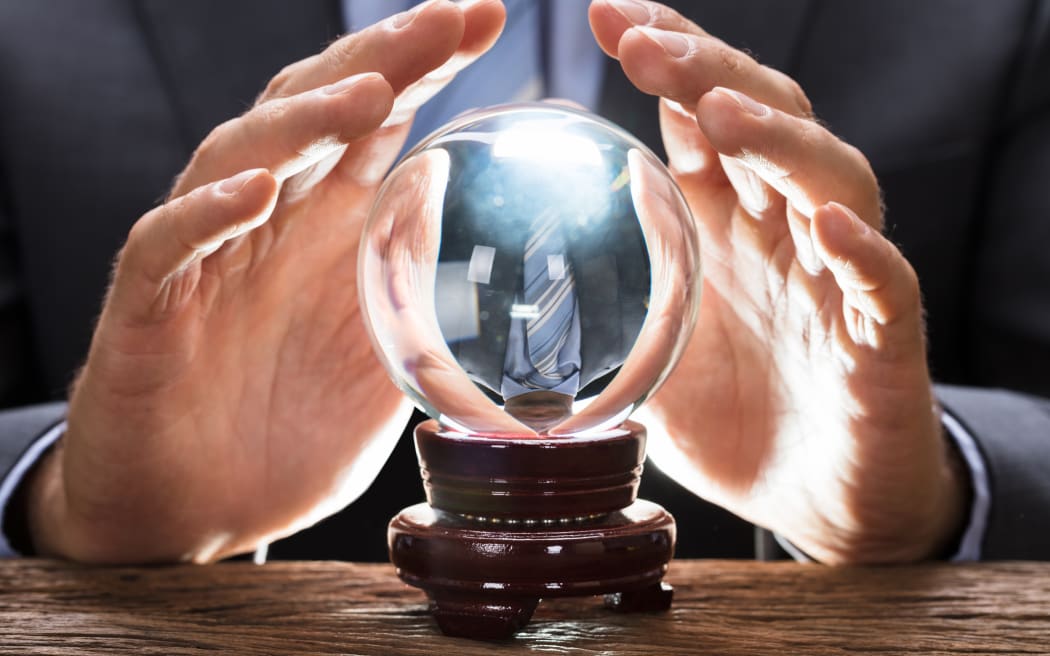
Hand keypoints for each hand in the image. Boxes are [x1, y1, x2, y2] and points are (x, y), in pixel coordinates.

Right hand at [27, 0, 506, 563]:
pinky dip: (208, 213)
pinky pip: (168, 243)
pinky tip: (256, 191)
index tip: (487, 17)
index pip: (376, 123)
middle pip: (316, 112)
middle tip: (450, 18)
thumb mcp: (384, 366)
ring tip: (368, 92)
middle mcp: (269, 224)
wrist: (195, 513)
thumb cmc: (288, 435)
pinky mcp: (147, 305)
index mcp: (328, 230)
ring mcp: (206, 256)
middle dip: (381, 58)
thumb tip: (515, 277)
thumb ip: (427, 307)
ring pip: (241, 155)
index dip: (426, 64)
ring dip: (303, 119)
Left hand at [589, 0, 966, 563]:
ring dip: (777, 140)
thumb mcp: (648, 358)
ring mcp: (837, 277)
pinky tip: (829, 223)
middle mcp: (784, 232)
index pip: (700, 118)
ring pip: (828, 178)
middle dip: (706, 72)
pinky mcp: (883, 335)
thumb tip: (507, 301)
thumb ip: (603, 313)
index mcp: (725, 225)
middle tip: (641, 42)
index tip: (606, 15)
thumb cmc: (733, 419)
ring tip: (718, 113)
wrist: (815, 498)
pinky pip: (883, 280)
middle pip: (762, 121)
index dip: (666, 59)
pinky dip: (862, 249)